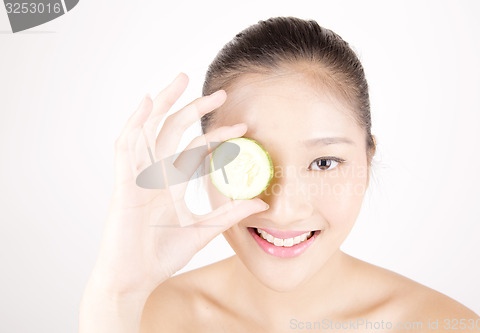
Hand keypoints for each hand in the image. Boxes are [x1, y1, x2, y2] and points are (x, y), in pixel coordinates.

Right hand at [88, 72, 268, 298]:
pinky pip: (126, 147)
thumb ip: (228, 215)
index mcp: (169, 183)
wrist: (134, 279)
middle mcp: (153, 174)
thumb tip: (261, 204)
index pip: (194, 149)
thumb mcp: (202, 231)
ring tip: (181, 80)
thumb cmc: (160, 256)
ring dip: (164, 104)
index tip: (243, 128)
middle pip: (172, 130)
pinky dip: (134, 123)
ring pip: (149, 130)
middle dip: (193, 108)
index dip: (217, 136)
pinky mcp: (124, 184)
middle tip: (220, 93)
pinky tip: (147, 102)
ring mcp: (138, 176)